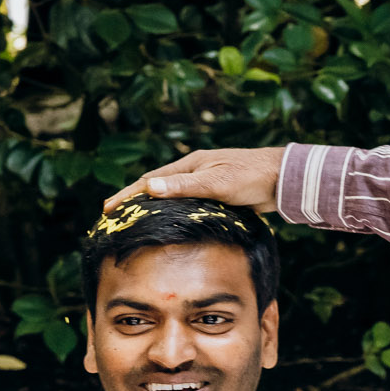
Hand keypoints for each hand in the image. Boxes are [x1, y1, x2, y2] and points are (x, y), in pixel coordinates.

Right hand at [102, 147, 286, 212]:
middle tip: (114, 218)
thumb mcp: (215, 183)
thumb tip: (148, 188)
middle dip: (134, 201)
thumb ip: (183, 188)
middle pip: (156, 187)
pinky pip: (187, 205)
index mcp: (189, 165)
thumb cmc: (249, 177)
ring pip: (171, 197)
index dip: (127, 195)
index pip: (149, 181)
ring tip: (136, 224)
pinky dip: (173, 214)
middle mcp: (194, 171)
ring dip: (152, 208)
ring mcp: (205, 182)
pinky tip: (171, 226)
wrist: (281, 179)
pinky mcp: (216, 195)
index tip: (107, 209)